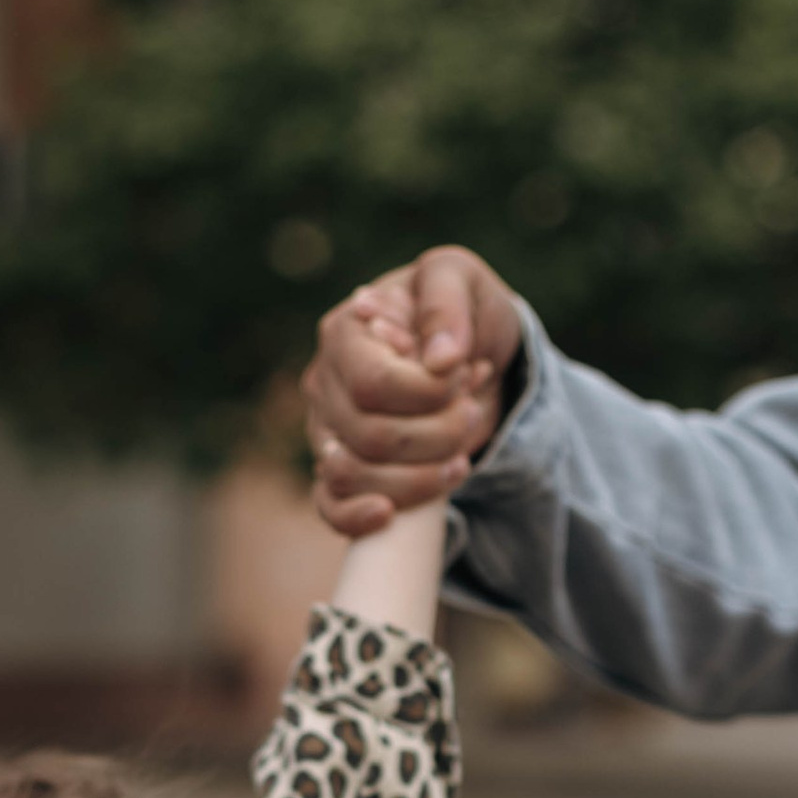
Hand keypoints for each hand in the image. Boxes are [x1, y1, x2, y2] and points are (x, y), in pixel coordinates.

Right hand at [300, 247, 524, 535]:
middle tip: (472, 414)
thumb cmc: (459, 311)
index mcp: (343, 332)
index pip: (374, 384)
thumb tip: (439, 360)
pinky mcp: (337, 469)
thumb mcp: (461, 280)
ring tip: (460, 457)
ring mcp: (326, 430)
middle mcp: (324, 382)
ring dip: (417, 478)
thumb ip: (447, 304)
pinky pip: (329, 506)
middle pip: (369, 436)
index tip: (466, 375)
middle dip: (436, 436)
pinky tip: (388, 514)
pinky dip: (355, 517)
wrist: (471, 353)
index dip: (428, 394)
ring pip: (352, 475)